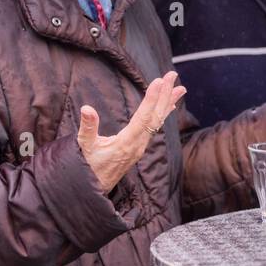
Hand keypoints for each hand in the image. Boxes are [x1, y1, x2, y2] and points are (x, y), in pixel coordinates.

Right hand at [77, 71, 187, 193]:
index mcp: (126, 144)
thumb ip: (87, 128)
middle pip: (155, 117)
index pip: (143, 118)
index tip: (159, 81)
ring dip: (168, 103)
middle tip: (172, 75)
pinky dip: (163, 113)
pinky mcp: (139, 147)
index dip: (152, 100)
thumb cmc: (87, 168)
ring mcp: (140, 146)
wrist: (93, 190)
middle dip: (164, 95)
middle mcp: (138, 145)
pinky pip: (154, 127)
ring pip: (157, 121)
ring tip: (181, 88)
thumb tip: (86, 108)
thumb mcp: (84, 148)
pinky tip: (170, 105)